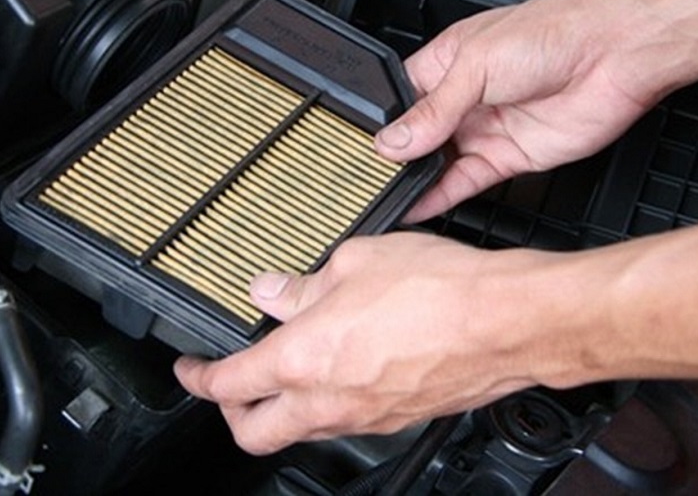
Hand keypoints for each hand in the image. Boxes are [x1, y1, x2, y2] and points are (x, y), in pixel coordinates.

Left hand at [173, 232, 548, 454]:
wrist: (508, 321)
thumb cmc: (440, 289)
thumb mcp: (354, 263)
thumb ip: (303, 285)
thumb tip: (272, 291)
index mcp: (304, 359)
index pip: (229, 383)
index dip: (198, 378)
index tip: (189, 369)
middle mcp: (329, 401)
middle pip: (255, 434)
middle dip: (232, 413)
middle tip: (229, 385)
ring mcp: (366, 417)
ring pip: (302, 432)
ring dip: (282, 408)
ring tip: (289, 369)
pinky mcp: (399, 418)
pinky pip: (346, 422)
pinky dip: (328, 403)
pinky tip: (344, 368)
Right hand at [377, 0, 697, 220]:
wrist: (614, 54)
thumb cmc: (551, 36)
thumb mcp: (475, 67)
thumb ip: (433, 110)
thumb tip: (393, 140)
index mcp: (446, 64)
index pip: (399, 99)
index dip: (380, 123)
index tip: (359, 148)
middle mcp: (462, 99)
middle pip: (416, 137)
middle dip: (394, 158)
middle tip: (366, 178)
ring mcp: (483, 130)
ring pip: (437, 164)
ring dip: (413, 181)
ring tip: (383, 196)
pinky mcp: (506, 159)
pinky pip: (464, 183)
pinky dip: (440, 197)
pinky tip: (415, 206)